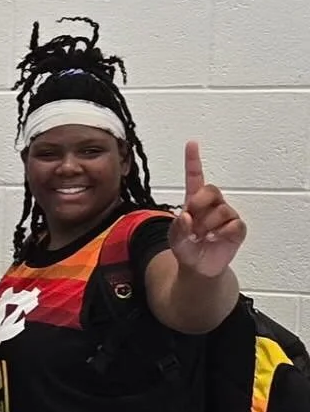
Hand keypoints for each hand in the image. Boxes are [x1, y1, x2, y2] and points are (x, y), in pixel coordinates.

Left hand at [169, 141, 246, 278]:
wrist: (197, 268)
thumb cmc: (186, 248)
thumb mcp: (175, 239)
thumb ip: (178, 228)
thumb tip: (187, 216)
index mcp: (194, 202)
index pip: (195, 178)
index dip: (193, 161)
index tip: (192, 144)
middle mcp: (212, 205)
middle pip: (211, 190)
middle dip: (199, 203)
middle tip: (192, 220)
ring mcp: (226, 216)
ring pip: (221, 210)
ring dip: (207, 226)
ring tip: (201, 237)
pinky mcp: (237, 229)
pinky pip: (233, 225)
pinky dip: (220, 233)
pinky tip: (212, 239)